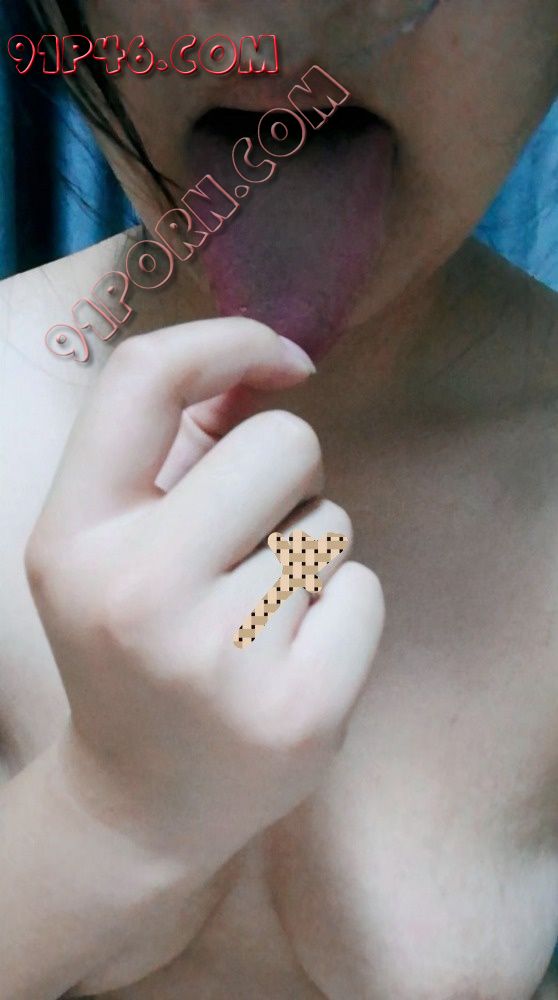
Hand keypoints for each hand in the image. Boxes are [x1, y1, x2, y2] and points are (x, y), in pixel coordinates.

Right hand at [24, 317, 383, 911]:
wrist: (141, 802)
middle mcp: (137, 592)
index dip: (227, 340)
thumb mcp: (106, 546)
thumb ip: (170, 448)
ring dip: (307, 552)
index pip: (144, 377)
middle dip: (287, 473)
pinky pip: (364, 590)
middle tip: (254, 535)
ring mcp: (221, 660)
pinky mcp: (300, 712)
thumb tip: (262, 362)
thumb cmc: (130, 648)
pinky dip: (340, 610)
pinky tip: (290, 658)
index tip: (281, 359)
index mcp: (74, 537)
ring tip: (255, 614)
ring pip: (331, 520)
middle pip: (282, 442)